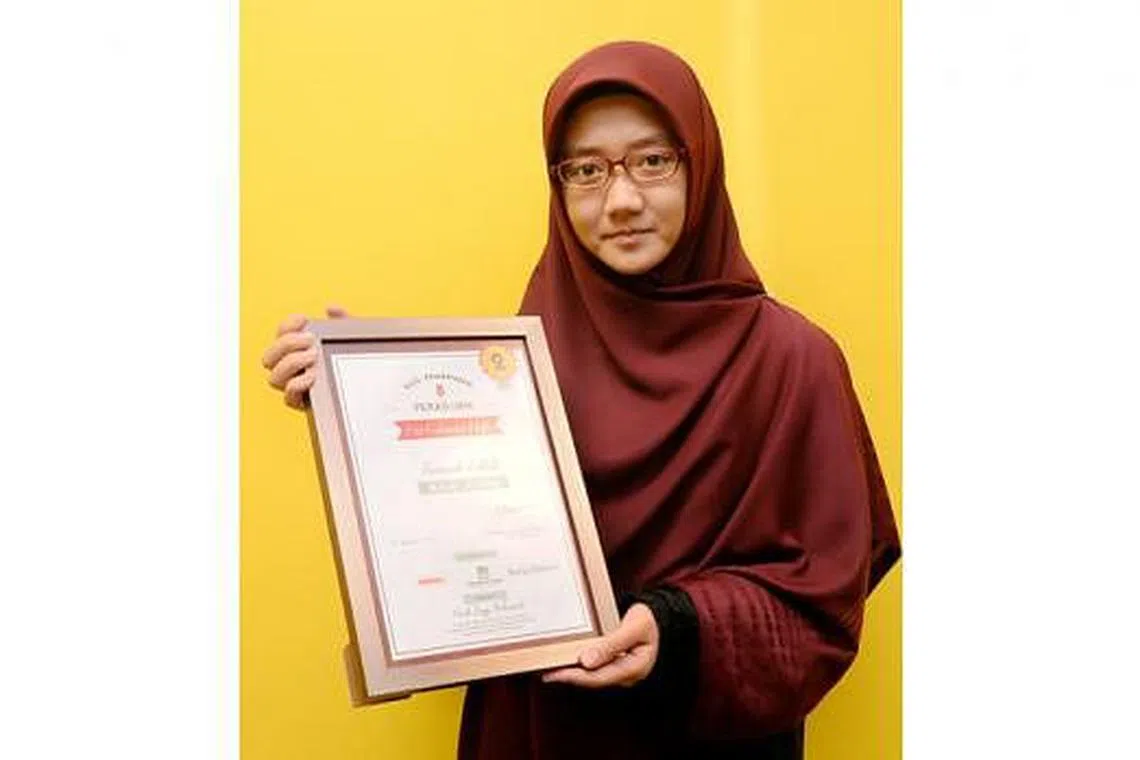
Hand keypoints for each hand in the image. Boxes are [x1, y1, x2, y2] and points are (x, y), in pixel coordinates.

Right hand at [261, 305, 348, 408]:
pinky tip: (313, 375)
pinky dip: (297, 384)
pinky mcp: (303, 403)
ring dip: (290, 363)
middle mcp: (291, 369)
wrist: (369, 388)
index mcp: (298, 350)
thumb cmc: (355, 363)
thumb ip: (343, 323)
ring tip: (313, 356)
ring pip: (274, 377)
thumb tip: (332, 308)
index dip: (287, 325)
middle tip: (310, 339)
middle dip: (286, 344)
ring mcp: (295, 386)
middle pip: (269, 356)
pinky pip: (288, 397)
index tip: (304, 319)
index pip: (280, 335)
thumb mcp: (352, 341)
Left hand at [542, 602, 658, 688]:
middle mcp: (626, 675)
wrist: (658, 617)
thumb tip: (586, 661)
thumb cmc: (647, 621)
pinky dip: (579, 665)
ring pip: (592, 675)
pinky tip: (566, 660)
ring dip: (572, 672)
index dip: (576, 677)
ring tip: (549, 667)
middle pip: (593, 679)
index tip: (556, 674)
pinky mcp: (614, 665)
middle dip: (569, 676)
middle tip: (545, 671)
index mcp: (635, 669)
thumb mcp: (632, 628)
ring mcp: (620, 671)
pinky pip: (594, 668)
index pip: (599, 677)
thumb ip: (611, 644)